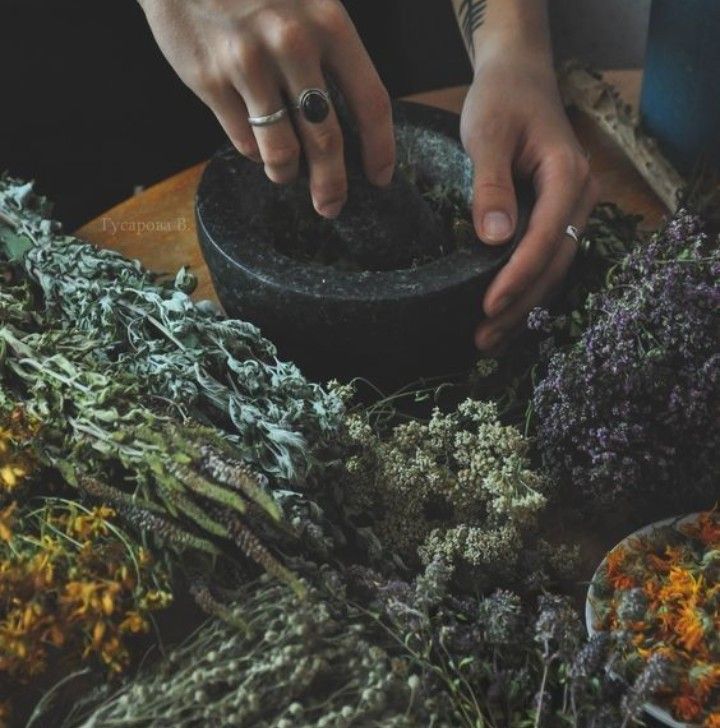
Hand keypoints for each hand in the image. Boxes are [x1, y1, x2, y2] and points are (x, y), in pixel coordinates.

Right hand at [139, 0, 394, 217]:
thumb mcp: (308, 3)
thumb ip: (330, 55)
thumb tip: (346, 124)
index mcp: (329, 24)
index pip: (371, 102)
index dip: (380, 150)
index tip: (380, 179)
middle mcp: (292, 45)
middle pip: (326, 140)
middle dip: (332, 185)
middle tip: (330, 206)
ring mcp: (248, 64)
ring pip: (281, 151)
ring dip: (285, 173)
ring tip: (285, 172)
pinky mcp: (209, 80)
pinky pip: (243, 141)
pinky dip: (253, 150)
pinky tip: (253, 139)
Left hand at [460, 43, 597, 351]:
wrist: (518, 79)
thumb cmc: (501, 100)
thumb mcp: (488, 134)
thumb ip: (491, 186)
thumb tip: (494, 240)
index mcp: (568, 176)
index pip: (546, 237)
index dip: (518, 276)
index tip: (489, 306)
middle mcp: (579, 198)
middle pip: (553, 263)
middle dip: (519, 305)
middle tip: (483, 339)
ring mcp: (570, 209)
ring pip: (551, 268)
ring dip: (521, 306)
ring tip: (487, 340)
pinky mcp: (553, 217)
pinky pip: (543, 259)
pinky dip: (522, 289)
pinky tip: (500, 315)